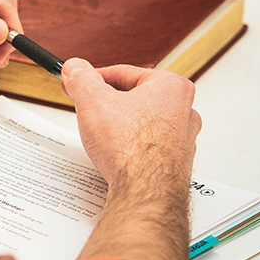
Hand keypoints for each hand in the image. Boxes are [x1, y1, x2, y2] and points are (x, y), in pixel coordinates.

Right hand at [62, 58, 200, 259]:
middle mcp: (183, 110)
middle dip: (108, 103)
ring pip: (141, 122)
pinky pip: (146, 145)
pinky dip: (129, 146)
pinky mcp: (175, 161)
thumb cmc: (131, 148)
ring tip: (101, 135)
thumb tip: (75, 68)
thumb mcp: (93, 101)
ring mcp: (182, 138)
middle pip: (134, 97)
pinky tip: (115, 154)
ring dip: (119, 125)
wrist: (145, 191)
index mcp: (170, 86)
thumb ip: (81, 78)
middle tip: (87, 109)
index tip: (77, 83)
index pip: (123, 73)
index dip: (93, 79)